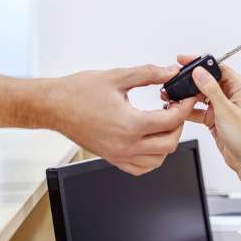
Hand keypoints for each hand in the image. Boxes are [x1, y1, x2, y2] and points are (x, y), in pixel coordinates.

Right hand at [46, 64, 199, 175]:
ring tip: (163, 122)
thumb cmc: (78, 92)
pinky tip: (150, 140)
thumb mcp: (118, 76)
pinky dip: (152, 158)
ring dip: (167, 142)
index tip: (186, 97)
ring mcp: (118, 155)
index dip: (183, 107)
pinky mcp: (111, 158)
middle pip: (169, 144)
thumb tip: (170, 72)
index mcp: (130, 125)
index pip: (170, 121)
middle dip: (178, 124)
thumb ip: (149, 74)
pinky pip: (140, 168)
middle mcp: (125, 145)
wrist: (54, 106)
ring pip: (158, 160)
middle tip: (176, 108)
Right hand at [172, 54, 240, 195]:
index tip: (183, 61)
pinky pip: (197, 110)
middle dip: (190, 80)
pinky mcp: (214, 118)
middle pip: (206, 80)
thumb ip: (211, 89)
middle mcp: (230, 94)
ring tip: (172, 96)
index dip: (199, 62)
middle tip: (174, 80)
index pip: (217, 67)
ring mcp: (221, 106)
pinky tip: (178, 110)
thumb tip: (199, 71)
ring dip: (187, 96)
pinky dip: (188, 110)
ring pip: (200, 95)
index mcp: (239, 87)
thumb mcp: (226, 110)